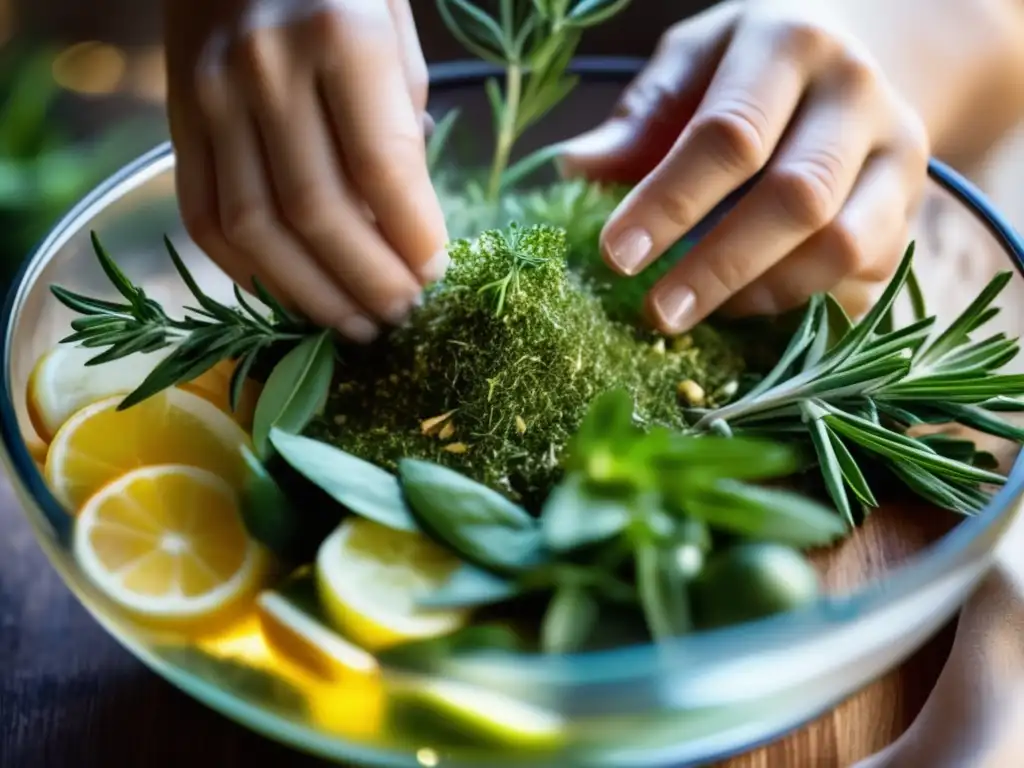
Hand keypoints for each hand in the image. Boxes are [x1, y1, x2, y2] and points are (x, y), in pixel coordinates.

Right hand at [163, 0, 447, 341]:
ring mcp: (209, 96)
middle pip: (316, 211)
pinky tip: (292, 294)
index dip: (412, 236)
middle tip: (403, 315)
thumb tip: (401, 229)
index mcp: (339, 34)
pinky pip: (204, 217)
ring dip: (311, 295)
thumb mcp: (394, 37)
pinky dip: (249, 271)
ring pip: (255, 230)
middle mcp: (264, 67)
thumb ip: (399, 130)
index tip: (437, 275)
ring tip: (357, 325)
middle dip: (368, 281)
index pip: (381, 166)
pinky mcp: (176, 120)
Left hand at [559, 0, 929, 332]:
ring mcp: (898, 153)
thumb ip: (643, 117)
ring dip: (765, 293)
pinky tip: (750, 304)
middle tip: (656, 314)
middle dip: (718, 267)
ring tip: (702, 311)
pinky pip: (866, 275)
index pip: (729, 136)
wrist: (864, 47)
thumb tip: (575, 169)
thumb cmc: (753, 62)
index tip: (615, 255)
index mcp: (789, 45)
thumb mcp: (694, 61)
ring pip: (843, 245)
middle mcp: (857, 95)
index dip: (670, 203)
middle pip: (795, 198)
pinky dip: (805, 303)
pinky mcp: (912, 206)